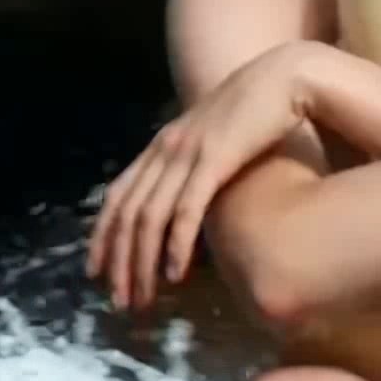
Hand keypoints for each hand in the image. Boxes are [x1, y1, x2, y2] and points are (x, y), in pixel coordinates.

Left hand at [86, 41, 312, 309]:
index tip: (97, 272)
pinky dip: (177, 244)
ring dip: (142, 263)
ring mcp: (188, 154)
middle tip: (118, 301)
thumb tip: (192, 201)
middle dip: (119, 262)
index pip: (117, 196)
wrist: (283, 78)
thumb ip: (197, 165)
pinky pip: (187, 209)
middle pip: (128, 214)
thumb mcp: (216, 140)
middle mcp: (166, 150)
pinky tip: (176, 274)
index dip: (102, 236)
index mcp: (162, 145)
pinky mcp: (215, 160)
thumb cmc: (258, 113)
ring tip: (142, 298)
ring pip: (150, 218)